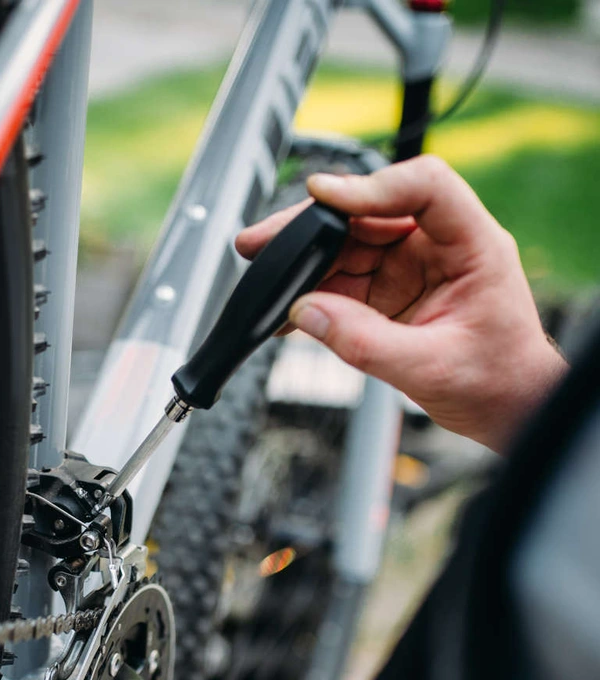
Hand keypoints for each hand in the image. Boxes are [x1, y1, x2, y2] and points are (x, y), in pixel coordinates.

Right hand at [236, 156, 567, 451]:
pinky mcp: (387, 292)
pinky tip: (285, 311)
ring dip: (303, 264)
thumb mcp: (430, 368)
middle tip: (262, 243)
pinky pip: (341, 282)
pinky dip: (310, 294)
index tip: (324, 195)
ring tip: (266, 287)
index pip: (425, 187)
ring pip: (346, 248)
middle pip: (367, 214)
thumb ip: (366, 342)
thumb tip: (306, 312)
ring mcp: (409, 267)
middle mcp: (437, 247)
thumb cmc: (496, 380)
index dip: (372, 186)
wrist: (505, 407)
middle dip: (311, 228)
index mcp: (471, 245)